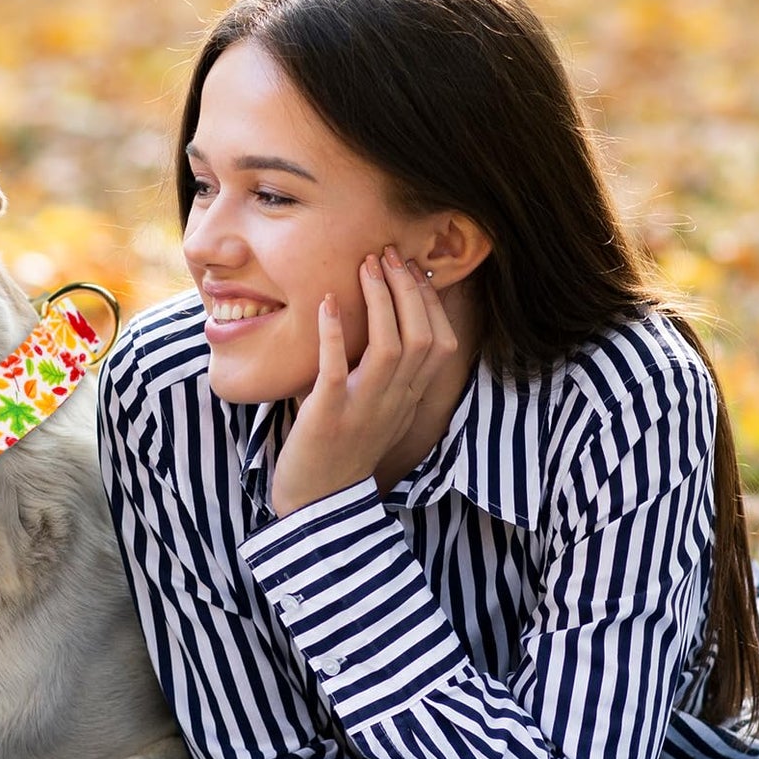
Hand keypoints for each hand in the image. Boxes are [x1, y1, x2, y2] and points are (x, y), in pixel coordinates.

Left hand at [271, 248, 457, 516]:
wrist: (318, 504)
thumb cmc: (343, 451)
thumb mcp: (379, 412)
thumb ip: (387, 377)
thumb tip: (386, 328)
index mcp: (408, 399)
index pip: (440, 344)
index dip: (431, 303)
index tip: (417, 270)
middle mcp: (395, 401)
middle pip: (421, 338)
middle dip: (409, 291)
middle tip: (391, 254)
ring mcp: (363, 407)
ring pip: (391, 348)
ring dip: (381, 301)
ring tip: (368, 265)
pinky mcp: (328, 413)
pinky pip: (337, 368)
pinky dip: (335, 333)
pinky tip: (327, 302)